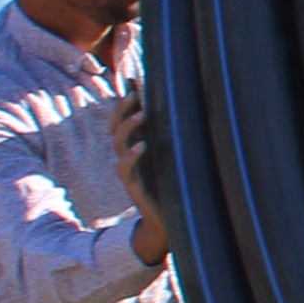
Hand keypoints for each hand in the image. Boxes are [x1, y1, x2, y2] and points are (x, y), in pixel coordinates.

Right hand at [115, 97, 179, 272]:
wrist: (171, 220)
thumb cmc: (176, 184)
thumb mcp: (177, 155)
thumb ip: (176, 134)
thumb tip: (188, 106)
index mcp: (138, 144)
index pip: (124, 118)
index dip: (125, 101)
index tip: (133, 82)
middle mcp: (131, 155)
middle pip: (116, 127)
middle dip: (122, 109)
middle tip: (133, 93)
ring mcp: (130, 170)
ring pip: (117, 144)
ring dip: (128, 127)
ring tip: (142, 114)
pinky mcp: (133, 187)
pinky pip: (124, 170)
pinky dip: (131, 156)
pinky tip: (142, 145)